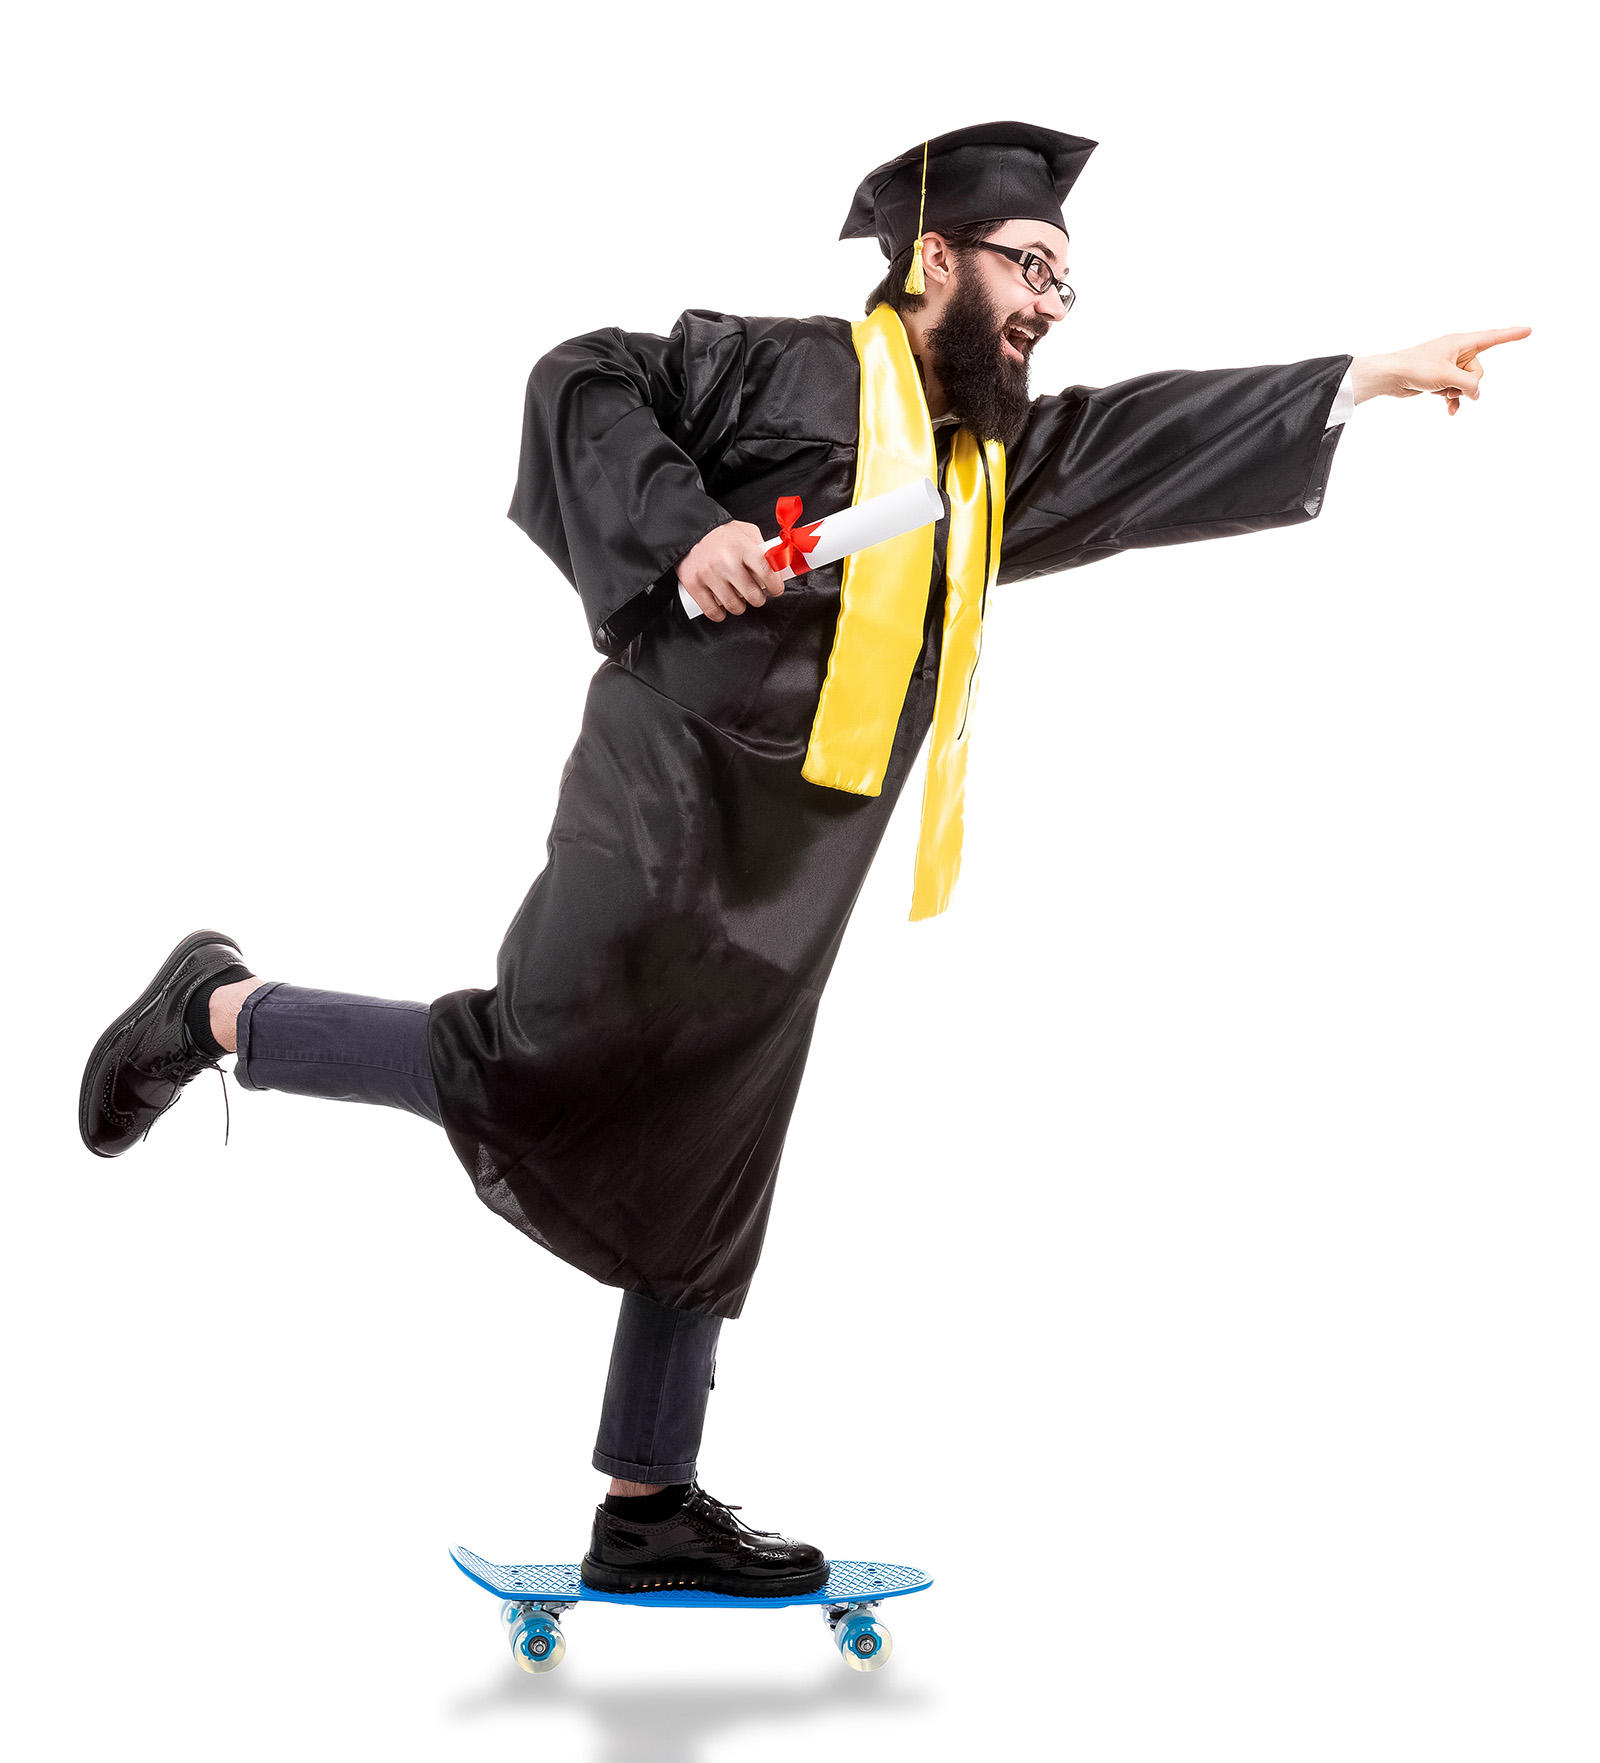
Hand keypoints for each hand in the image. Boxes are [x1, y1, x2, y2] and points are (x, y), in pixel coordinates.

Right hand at [675, 520, 782, 620]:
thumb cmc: (719, 534)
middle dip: (758, 599)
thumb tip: (777, 565)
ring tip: (738, 599)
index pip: (767, 573)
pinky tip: (722, 608)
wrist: (687, 531)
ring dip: (740, 607)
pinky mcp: (694, 585)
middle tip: (755, 595)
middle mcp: (726, 562)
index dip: (776, 586)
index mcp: (742, 547)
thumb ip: (760, 546)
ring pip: (734, 606)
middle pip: (752, 595)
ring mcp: (709, 574)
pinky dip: (720, 614)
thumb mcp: (744, 531)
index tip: (776, 590)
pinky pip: (712, 611)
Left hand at [1351, 328, 1530, 415]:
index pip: (1492, 337)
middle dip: (1467, 382)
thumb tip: (1477, 395)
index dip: (1511, 335)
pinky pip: (1456, 391)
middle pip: (1478, 371)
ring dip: (1457, 392)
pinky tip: (1449, 412)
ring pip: (1467, 383)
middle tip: (1449, 383)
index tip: (1528, 330)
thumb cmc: (1416, 368)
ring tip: (1441, 392)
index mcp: (1461, 342)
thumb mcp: (1448, 376)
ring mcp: (1449, 366)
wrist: (1390, 377)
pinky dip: (1453, 400)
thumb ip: (1469, 384)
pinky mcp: (1440, 379)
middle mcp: (1457, 351)